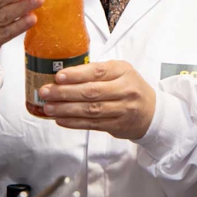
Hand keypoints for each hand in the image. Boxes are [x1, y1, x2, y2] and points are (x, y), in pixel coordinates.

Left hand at [39, 60, 156, 139]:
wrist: (151, 111)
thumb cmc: (129, 87)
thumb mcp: (120, 72)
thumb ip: (97, 72)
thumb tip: (63, 76)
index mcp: (123, 71)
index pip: (98, 72)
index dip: (76, 75)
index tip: (58, 77)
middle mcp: (125, 89)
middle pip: (91, 92)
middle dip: (65, 93)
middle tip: (45, 92)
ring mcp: (122, 109)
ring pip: (90, 110)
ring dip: (66, 109)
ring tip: (48, 107)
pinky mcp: (117, 125)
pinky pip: (92, 124)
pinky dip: (74, 122)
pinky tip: (60, 119)